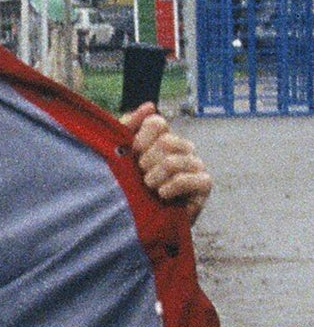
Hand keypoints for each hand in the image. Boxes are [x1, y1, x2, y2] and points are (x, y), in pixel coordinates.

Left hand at [124, 103, 211, 219]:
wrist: (143, 221)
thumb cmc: (131, 186)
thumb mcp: (122, 156)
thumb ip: (128, 127)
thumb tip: (150, 106)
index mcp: (164, 137)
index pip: (156, 123)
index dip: (140, 140)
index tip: (132, 157)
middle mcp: (183, 147)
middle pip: (166, 141)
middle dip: (146, 163)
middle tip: (141, 178)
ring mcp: (195, 163)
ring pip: (173, 161)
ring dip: (154, 178)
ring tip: (150, 189)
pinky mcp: (204, 183)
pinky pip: (188, 179)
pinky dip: (170, 188)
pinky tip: (163, 195)